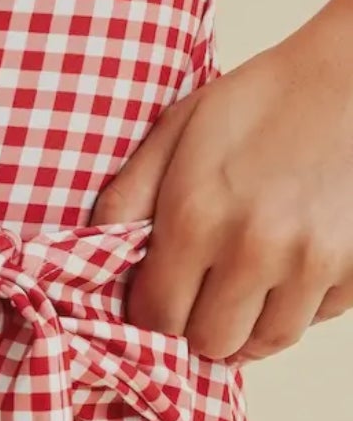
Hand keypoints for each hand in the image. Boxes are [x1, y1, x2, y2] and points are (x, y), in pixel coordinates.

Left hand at [89, 0, 352, 360]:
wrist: (352, 76)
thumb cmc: (261, 101)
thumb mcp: (177, 132)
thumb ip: (127, 197)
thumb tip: (94, 256)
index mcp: (197, 217)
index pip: (157, 318)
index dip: (152, 312)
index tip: (157, 295)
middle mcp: (254, 248)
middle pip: (210, 343)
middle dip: (198, 325)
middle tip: (200, 294)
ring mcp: (312, 263)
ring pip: (265, 342)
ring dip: (248, 324)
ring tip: (242, 287)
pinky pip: (315, 319)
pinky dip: (297, 306)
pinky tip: (286, 269)